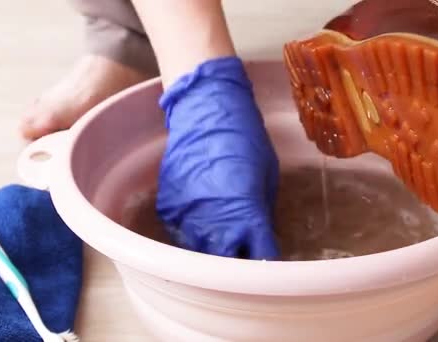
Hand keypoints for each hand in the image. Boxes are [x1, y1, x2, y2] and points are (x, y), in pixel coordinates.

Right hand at [156, 57, 279, 259]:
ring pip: (200, 253)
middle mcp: (216, 224)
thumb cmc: (245, 138)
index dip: (267, 263)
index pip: (262, 257)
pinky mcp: (168, 208)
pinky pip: (180, 231)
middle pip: (226, 266)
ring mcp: (187, 218)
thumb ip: (261, 209)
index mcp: (248, 215)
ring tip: (222, 241)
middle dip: (237, 264)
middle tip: (244, 255)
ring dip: (212, 250)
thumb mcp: (267, 175)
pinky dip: (192, 231)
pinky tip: (201, 218)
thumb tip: (259, 231)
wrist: (205, 111)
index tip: (269, 263)